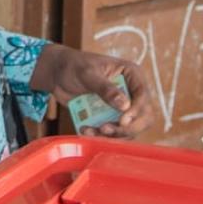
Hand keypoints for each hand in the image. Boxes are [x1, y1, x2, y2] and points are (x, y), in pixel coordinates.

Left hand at [31, 44, 154, 138]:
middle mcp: (131, 92)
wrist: (59, 74)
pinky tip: (85, 130)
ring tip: (89, 131)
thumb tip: (125, 106)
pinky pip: (114, 133)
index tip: (122, 121)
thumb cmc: (74, 66)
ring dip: (112, 135)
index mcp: (131, 74)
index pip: (143, 95)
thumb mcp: (88, 74)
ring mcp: (122, 107)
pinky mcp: (111, 118)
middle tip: (105, 130)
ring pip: (129, 129)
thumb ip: (105, 88)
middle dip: (127, 128)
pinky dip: (102, 137)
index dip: (137, 111)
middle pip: (144, 117)